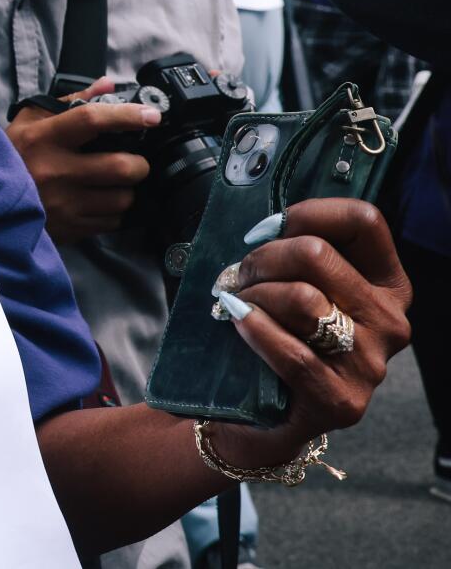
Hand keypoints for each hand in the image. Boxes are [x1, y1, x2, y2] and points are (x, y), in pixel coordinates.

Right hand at [6, 77, 161, 244]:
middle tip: (134, 161)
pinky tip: (97, 202)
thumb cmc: (13, 155)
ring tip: (113, 184)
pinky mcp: (69, 229)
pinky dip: (112, 212)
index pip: (92, 120)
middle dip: (139, 164)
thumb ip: (72, 102)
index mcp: (44, 138)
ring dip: (125, 190)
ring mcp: (63, 204)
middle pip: (122, 167)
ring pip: (123, 198)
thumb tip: (108, 85)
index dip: (127, 115)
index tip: (152, 115)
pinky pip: (111, 221)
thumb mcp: (31, 122)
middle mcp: (54, 171)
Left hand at [208, 198, 411, 467]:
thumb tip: (269, 221)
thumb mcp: (298, 284)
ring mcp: (371, 366)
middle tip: (239, 274)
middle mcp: (390, 323)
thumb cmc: (277, 335)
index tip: (268, 227)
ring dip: (254, 294)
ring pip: (302, 298)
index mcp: (387, 286)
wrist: (257, 414)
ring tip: (236, 302)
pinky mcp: (343, 402)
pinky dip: (254, 329)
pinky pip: (292, 352)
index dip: (308, 212)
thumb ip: (298, 250)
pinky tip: (238, 321)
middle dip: (262, 257)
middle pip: (318, 254)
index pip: (365, 221)